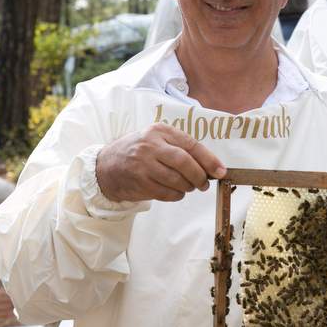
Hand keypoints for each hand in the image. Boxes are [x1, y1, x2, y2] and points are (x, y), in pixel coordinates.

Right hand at [96, 124, 225, 202]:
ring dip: (188, 187)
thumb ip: (180, 149)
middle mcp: (150, 145)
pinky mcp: (139, 182)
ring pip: (177, 180)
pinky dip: (176, 195)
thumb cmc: (138, 153)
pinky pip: (167, 193)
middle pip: (185, 162)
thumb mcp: (156, 140)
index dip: (209, 160)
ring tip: (188, 187)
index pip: (191, 144)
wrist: (106, 166)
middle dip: (200, 176)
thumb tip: (211, 167)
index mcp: (159, 131)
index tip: (221, 171)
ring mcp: (143, 164)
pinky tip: (175, 192)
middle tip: (204, 184)